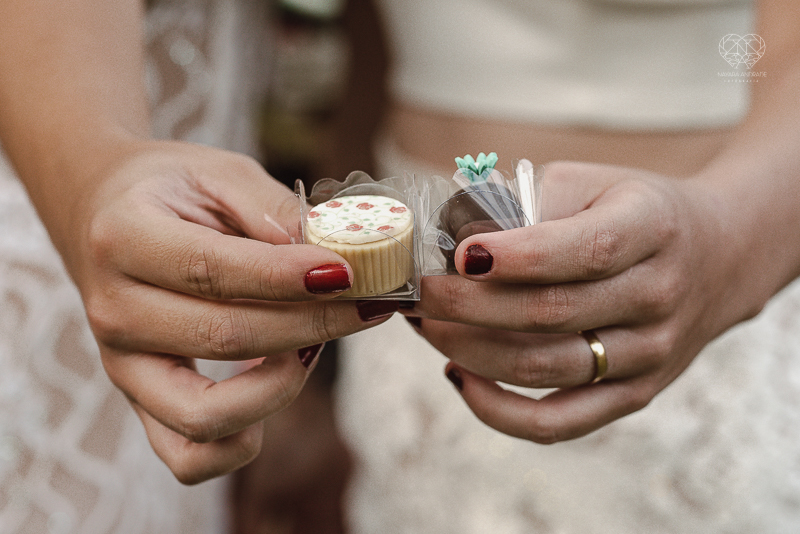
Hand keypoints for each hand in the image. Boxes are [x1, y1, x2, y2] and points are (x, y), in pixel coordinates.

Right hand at [70, 140, 395, 482]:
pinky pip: (189, 457)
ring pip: (206, 415)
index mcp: (124, 238)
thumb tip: (332, 260)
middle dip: (312, 325)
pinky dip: (241, 440)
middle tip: (365, 305)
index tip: (348, 273)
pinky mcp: (139, 400)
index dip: (287, 278)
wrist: (103, 213)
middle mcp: (113, 310)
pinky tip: (275, 384)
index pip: (212, 270)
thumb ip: (273, 209)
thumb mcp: (220, 172)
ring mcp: (122, 365)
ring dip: (281, 386)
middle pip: (223, 338)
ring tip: (316, 343)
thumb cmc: (171, 190)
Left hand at [404, 161, 759, 442]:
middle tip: (416, 291)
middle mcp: (658, 297)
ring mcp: (648, 355)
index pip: (584, 251)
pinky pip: (556, 423)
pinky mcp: (632, 396)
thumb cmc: (632, 211)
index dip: (516, 256)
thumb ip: (528, 200)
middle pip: (549, 315)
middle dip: (465, 305)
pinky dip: (497, 409)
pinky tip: (458, 374)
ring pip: (541, 369)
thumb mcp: (592, 181)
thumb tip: (448, 232)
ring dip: (467, 349)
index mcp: (652, 229)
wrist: (715, 256)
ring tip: (425, 324)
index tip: (457, 254)